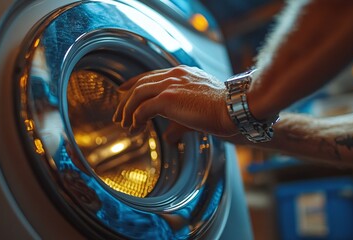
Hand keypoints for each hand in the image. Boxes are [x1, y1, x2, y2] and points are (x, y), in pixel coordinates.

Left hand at [112, 65, 236, 137]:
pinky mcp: (169, 98)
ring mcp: (171, 84)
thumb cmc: (222, 111)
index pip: (151, 75)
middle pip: (141, 83)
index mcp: (182, 72)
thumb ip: (180, 122)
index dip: (134, 83)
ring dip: (128, 110)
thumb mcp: (198, 111)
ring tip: (124, 124)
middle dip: (126, 99)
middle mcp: (174, 74)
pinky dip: (135, 118)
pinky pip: (143, 108)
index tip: (124, 91)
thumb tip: (170, 139)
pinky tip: (135, 128)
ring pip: (138, 94)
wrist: (234, 108)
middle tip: (118, 114)